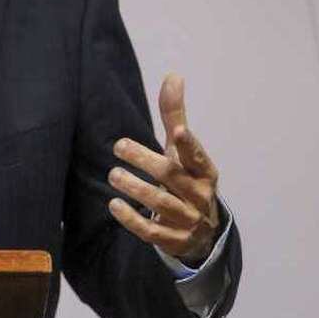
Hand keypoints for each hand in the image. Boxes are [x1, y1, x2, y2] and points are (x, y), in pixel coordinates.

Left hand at [107, 74, 221, 263]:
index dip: (188, 145)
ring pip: (162, 204)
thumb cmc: (185, 179)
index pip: (197, 157)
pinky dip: (132, 219)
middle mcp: (200, 196)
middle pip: (172, 177)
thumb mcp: (181, 150)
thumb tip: (173, 76)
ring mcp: (188, 220)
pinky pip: (152, 231)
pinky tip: (114, 204)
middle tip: (119, 146)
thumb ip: (175, 116)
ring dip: (136, 189)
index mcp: (204, 171)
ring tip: (114, 175)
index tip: (178, 131)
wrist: (199, 231)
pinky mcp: (174, 240)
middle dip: (146, 161)